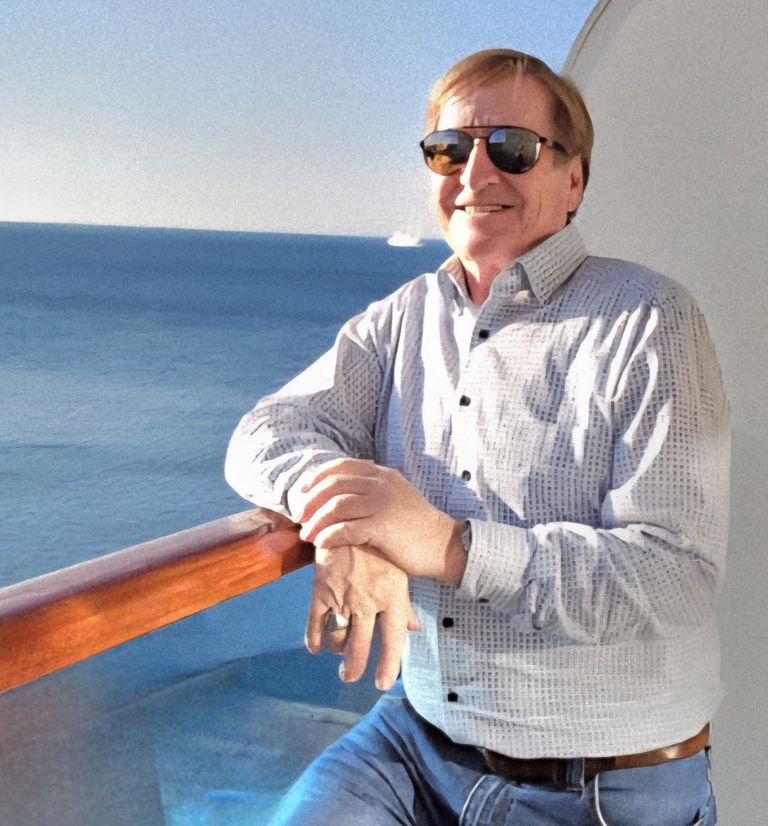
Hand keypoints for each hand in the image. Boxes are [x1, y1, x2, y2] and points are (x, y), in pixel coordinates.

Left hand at [297, 458, 466, 583]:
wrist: (444, 545)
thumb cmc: (415, 527)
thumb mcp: (395, 497)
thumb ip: (372, 491)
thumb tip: (339, 496)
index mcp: (382, 474)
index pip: (341, 467)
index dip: (316, 478)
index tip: (301, 493)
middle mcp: (381, 484)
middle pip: (334, 485)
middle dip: (310, 501)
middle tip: (300, 518)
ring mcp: (383, 504)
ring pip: (337, 506)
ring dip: (317, 521)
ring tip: (307, 535)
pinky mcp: (383, 527)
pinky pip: (347, 529)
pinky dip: (330, 536)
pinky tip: (322, 544)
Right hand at [305, 544, 418, 690]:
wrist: (348, 518)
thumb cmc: (378, 546)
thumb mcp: (398, 571)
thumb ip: (404, 604)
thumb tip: (413, 628)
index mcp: (392, 597)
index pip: (392, 640)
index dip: (388, 665)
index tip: (382, 684)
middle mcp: (368, 602)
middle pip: (360, 646)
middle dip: (354, 667)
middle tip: (350, 676)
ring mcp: (343, 598)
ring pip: (339, 638)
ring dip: (338, 652)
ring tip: (339, 657)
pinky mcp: (321, 591)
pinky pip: (316, 623)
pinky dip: (314, 638)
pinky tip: (315, 647)